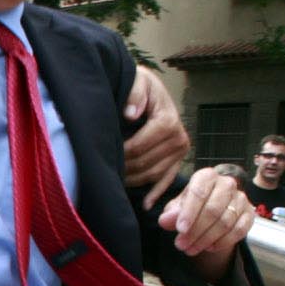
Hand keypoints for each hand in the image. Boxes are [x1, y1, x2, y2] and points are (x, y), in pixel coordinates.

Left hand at [119, 67, 188, 196]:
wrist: (150, 90)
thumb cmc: (140, 86)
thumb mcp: (138, 81)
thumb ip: (135, 94)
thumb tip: (131, 113)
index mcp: (169, 120)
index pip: (141, 145)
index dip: (122, 152)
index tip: (106, 152)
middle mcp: (179, 138)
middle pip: (145, 162)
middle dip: (124, 167)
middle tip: (105, 169)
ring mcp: (179, 151)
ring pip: (152, 174)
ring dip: (133, 180)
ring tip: (115, 180)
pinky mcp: (177, 160)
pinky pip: (166, 180)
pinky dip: (156, 193)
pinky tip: (145, 204)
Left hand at [156, 165, 256, 260]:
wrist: (212, 211)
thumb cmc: (192, 206)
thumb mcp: (177, 208)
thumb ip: (171, 213)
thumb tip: (166, 220)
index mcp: (207, 176)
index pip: (199, 192)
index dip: (189, 212)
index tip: (180, 230)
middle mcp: (227, 183)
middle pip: (213, 210)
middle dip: (196, 231)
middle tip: (181, 245)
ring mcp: (241, 198)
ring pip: (225, 222)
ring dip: (206, 239)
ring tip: (191, 249)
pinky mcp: (250, 214)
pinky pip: (239, 230)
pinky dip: (223, 242)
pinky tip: (209, 248)